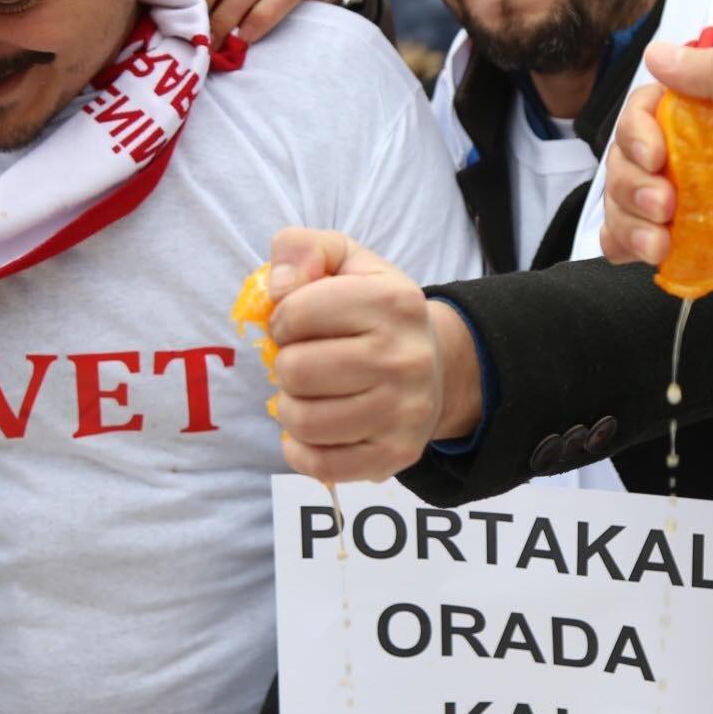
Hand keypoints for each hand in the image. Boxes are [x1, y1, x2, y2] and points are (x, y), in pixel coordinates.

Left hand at [264, 228, 480, 481]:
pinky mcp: (396, 455)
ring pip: (303, 421)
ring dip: (290, 407)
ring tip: (308, 393)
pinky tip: (312, 429)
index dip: (282, 319)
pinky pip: (320, 465)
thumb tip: (276, 286)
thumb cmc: (375, 313)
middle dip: (286, 364)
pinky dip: (301, 450)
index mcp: (394, 301)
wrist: (437, 366)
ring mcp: (404, 412)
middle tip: (304, 361)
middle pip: (295, 370)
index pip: (295, 311)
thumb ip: (302, 248)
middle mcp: (406, 357)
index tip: (298, 324)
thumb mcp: (346, 261)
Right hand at [600, 42, 712, 338]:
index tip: (655, 156)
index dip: (635, 131)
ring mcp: (678, 204)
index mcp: (705, 121)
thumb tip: (657, 52)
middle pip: (622, 157)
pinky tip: (650, 252)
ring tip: (662, 243)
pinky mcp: (676, 245)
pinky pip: (624, 240)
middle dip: (632, 184)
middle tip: (667, 206)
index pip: (643, 110)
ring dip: (629, 221)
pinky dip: (623, 244)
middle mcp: (686, 158)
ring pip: (618, 200)